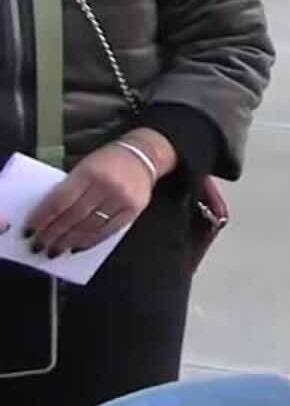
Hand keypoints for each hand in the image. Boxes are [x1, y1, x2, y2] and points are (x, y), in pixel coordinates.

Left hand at [14, 134, 170, 256]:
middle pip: (73, 216)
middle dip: (53, 234)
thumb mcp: (85, 165)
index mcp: (89, 172)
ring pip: (89, 227)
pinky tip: (76, 247)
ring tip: (55, 250)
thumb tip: (48, 215)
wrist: (144, 155)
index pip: (60, 200)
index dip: (43, 218)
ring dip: (68, 241)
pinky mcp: (133, 211)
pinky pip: (107, 231)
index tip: (29, 230)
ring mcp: (121, 200)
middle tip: (38, 245)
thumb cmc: (109, 160)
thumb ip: (69, 187)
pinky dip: (89, 241)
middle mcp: (106, 186)